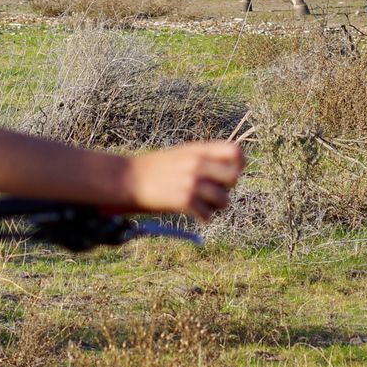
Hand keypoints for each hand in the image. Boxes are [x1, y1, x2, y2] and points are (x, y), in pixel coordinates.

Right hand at [125, 140, 244, 220]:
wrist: (129, 179)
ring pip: (223, 200)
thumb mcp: (182, 154)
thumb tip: (233, 170)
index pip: (235, 151)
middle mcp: (197, 164)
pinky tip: (194, 213)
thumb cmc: (156, 168)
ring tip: (202, 204)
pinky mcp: (184, 201)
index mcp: (198, 150)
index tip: (229, 172)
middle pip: (234, 178)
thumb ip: (205, 158)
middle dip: (227, 187)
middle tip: (214, 190)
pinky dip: (203, 217)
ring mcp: (192, 183)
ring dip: (215, 206)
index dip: (238, 163)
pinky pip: (208, 214)